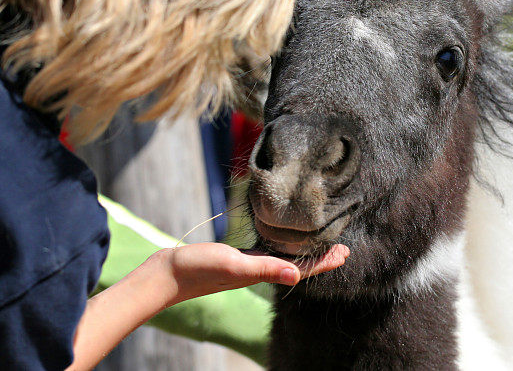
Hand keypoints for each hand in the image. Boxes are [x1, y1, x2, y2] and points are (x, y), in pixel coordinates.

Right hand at [69, 243, 348, 369]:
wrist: (167, 273)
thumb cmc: (199, 269)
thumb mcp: (235, 265)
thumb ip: (265, 268)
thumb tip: (298, 274)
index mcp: (261, 272)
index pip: (301, 268)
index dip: (324, 261)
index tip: (345, 252)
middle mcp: (258, 269)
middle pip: (296, 263)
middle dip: (318, 255)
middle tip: (339, 245)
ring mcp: (245, 264)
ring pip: (281, 257)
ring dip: (301, 249)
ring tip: (315, 239)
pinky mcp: (233, 257)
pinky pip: (264, 251)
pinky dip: (278, 245)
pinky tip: (278, 237)